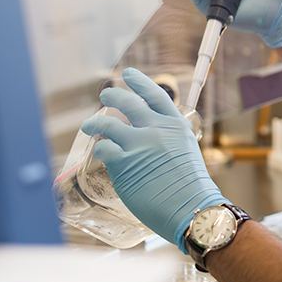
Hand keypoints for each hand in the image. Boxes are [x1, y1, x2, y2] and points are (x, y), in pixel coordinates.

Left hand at [81, 68, 226, 252]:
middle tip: (106, 96)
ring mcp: (139, 145)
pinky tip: (100, 152)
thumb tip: (147, 135)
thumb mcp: (185, 151)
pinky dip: (100, 149)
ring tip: (90, 125)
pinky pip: (103, 149)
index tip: (129, 74)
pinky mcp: (124, 163)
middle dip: (113, 96)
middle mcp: (157, 129)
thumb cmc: (191, 187)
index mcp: (175, 125)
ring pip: (108, 123)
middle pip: (128, 103)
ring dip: (95, 122)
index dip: (140, 82)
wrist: (192, 207)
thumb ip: (167, 139)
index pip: (155, 94)